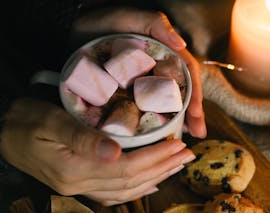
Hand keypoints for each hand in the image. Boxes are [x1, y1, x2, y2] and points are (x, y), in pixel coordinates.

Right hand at [0, 98, 195, 205]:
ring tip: (178, 165)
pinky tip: (151, 182)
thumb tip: (115, 152)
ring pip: (126, 191)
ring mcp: (78, 189)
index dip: (156, 157)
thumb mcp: (50, 120)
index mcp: (75, 168)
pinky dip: (136, 189)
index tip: (178, 143)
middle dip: (164, 167)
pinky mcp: (78, 185)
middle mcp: (79, 185)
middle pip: (132, 182)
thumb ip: (82, 136)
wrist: (0, 132)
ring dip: (156, 178)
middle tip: (189, 154)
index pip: (127, 168)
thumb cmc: (24, 119)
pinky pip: (113, 194)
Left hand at [72, 7, 206, 137]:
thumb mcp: (131, 17)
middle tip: (197, 134)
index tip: (197, 115)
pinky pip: (140, 111)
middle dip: (191, 115)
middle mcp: (157, 71)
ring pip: (164, 105)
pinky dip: (149, 125)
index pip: (187, 75)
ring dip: (175, 123)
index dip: (195, 95)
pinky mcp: (125, 94)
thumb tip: (180, 44)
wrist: (72, 31)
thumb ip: (156, 24)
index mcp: (165, 54)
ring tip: (180, 139)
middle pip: (180, 94)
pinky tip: (154, 137)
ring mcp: (142, 84)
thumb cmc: (104, 20)